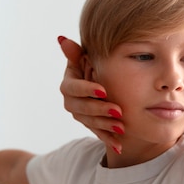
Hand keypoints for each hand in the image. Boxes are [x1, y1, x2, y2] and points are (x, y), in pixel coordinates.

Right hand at [58, 36, 123, 152]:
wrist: (104, 85)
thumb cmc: (95, 66)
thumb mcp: (87, 59)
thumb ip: (76, 53)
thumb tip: (61, 38)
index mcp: (69, 84)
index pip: (73, 88)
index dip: (86, 89)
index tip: (103, 90)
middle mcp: (71, 101)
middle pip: (81, 108)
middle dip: (99, 110)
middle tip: (118, 111)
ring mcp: (81, 115)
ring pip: (91, 122)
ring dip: (105, 126)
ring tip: (122, 128)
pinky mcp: (92, 126)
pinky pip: (99, 134)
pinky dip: (109, 140)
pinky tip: (120, 145)